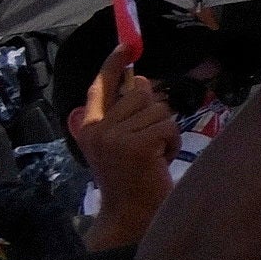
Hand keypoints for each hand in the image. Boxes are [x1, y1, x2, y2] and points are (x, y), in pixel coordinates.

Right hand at [74, 52, 178, 237]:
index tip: (127, 45)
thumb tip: (136, 80)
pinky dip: (172, 141)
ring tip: (153, 154)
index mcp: (88, 127)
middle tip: (148, 142)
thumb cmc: (130, 178)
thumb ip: (121, 115)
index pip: (99, 87)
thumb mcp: (118, 144)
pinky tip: (160, 160)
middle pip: (140, 93)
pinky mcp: (135, 145)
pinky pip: (168, 125)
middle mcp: (96, 129)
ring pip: (158, 108)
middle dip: (154, 113)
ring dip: (165, 130)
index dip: (113, 63)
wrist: (130, 214)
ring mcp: (114, 137)